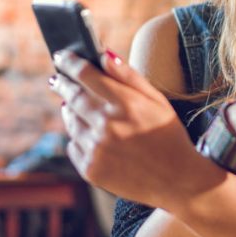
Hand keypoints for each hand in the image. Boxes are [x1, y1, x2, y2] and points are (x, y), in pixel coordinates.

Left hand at [49, 49, 209, 208]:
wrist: (178, 181)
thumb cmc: (169, 136)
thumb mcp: (158, 101)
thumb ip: (129, 77)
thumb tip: (103, 55)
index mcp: (125, 103)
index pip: (86, 74)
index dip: (70, 62)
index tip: (62, 56)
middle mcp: (107, 125)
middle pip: (72, 95)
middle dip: (62, 83)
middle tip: (57, 78)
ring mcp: (97, 149)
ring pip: (70, 121)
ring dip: (69, 110)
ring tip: (74, 106)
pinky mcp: (91, 170)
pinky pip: (73, 146)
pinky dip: (77, 137)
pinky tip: (89, 135)